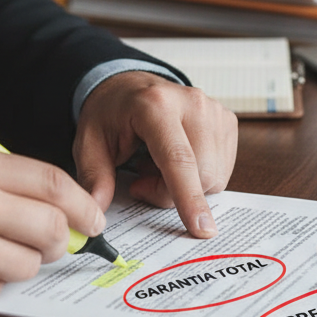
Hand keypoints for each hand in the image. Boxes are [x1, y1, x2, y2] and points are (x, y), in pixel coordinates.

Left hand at [74, 71, 237, 237]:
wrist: (130, 87)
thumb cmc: (111, 114)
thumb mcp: (89, 143)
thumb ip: (94, 177)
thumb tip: (97, 210)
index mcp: (155, 105)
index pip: (179, 158)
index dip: (188, 196)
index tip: (200, 229)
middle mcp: (192, 104)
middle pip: (201, 174)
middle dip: (171, 194)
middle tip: (141, 181)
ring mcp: (214, 111)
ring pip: (214, 176)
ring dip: (186, 186)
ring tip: (157, 165)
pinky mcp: (227, 121)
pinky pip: (221, 170)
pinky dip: (199, 177)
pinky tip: (177, 161)